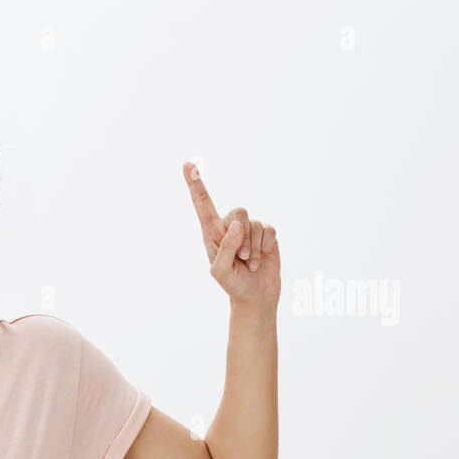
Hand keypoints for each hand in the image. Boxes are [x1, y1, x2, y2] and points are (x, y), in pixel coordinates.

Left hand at [183, 162, 279, 308]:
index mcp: (212, 233)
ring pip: (255, 224)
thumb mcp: (221, 272)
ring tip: (249, 262)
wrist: (255, 294)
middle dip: (243, 235)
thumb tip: (235, 224)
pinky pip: (269, 231)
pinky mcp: (266, 233)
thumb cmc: (233, 284)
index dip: (195, 184)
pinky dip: (266, 247)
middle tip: (241, 257)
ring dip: (254, 247)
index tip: (188, 165)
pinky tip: (260, 259)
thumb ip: (225, 249)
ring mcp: (249, 228)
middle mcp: (229, 226)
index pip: (202, 205)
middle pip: (239, 211)